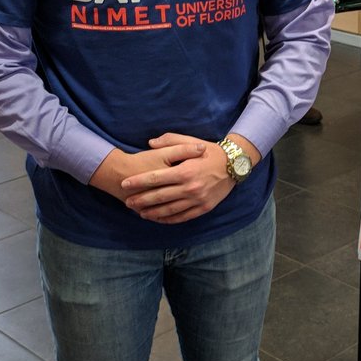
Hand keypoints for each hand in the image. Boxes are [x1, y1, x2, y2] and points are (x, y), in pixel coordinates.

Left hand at [117, 133, 236, 223]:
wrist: (235, 165)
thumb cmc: (212, 152)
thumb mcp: (192, 142)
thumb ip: (170, 140)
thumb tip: (150, 143)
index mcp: (185, 171)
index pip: (155, 178)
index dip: (138, 182)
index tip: (126, 184)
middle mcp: (190, 187)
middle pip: (159, 196)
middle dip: (141, 200)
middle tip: (128, 202)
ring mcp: (197, 199)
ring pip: (169, 209)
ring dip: (152, 212)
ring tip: (140, 212)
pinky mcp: (204, 208)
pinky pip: (183, 217)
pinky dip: (169, 219)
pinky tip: (159, 218)